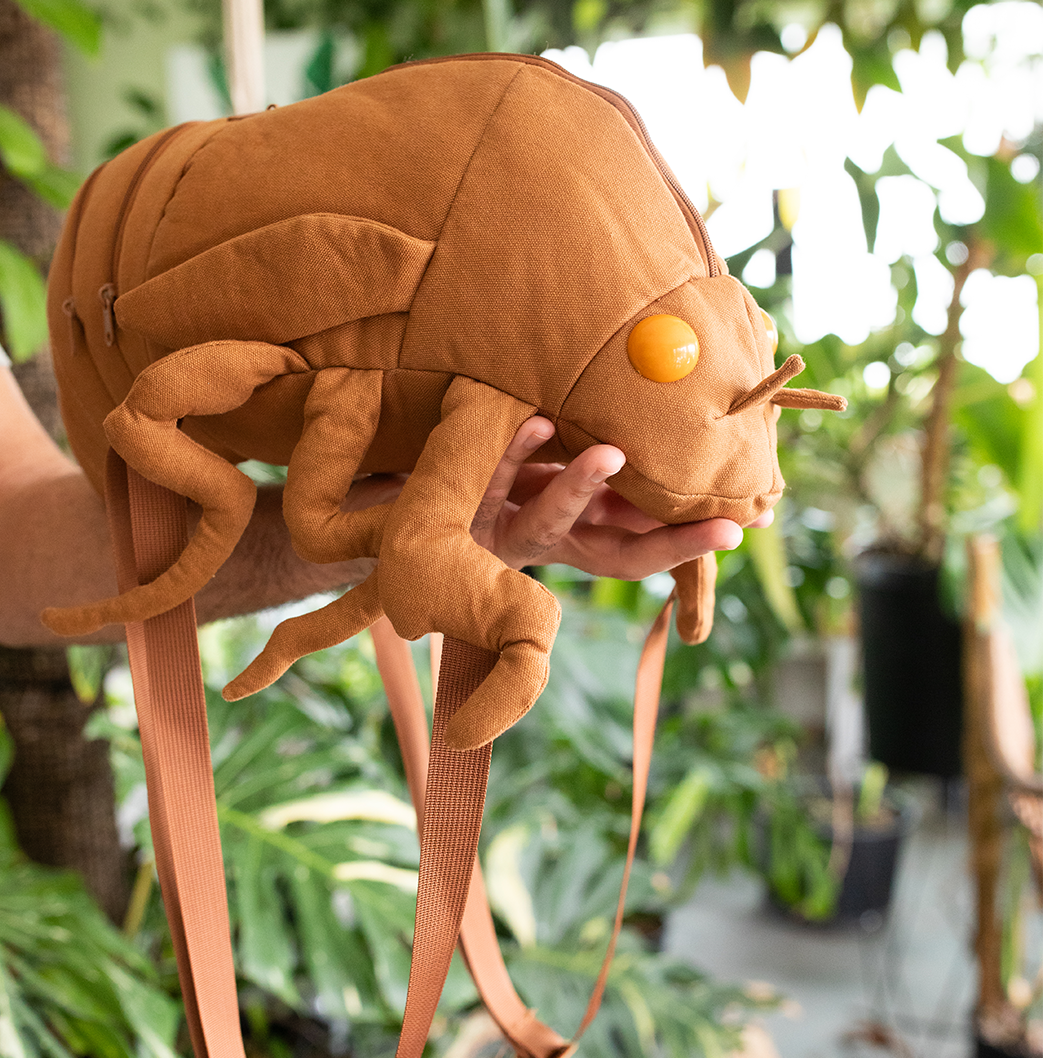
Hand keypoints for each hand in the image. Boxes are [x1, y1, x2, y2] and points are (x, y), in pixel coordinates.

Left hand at [468, 418, 767, 576]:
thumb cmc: (496, 471)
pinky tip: (538, 419)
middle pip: (612, 555)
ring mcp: (503, 528)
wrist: (402, 499)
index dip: (688, 547)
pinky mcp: (458, 502)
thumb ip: (606, 470)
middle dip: (664, 541)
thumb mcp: (554, 473)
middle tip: (719, 523)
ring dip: (579, 486)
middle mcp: (549, 544)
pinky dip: (514, 449)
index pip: (643, 554)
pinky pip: (488, 474)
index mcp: (576, 539)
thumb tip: (688, 433)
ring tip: (613, 452)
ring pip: (547, 518)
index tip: (739, 529)